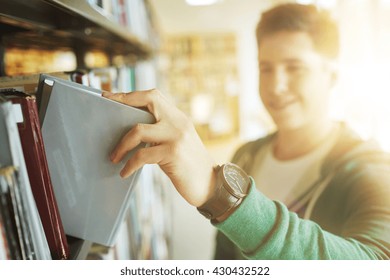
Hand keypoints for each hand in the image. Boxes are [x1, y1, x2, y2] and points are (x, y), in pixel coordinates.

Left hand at [102, 89, 215, 206]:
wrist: (211, 184)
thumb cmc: (189, 166)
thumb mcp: (178, 142)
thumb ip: (161, 132)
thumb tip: (131, 131)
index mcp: (179, 117)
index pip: (154, 95)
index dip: (131, 94)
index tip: (111, 96)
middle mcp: (179, 122)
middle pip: (149, 99)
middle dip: (123, 101)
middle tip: (106, 112)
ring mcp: (176, 136)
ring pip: (138, 130)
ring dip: (121, 145)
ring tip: (114, 157)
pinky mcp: (173, 153)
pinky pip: (141, 156)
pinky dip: (129, 165)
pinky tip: (125, 172)